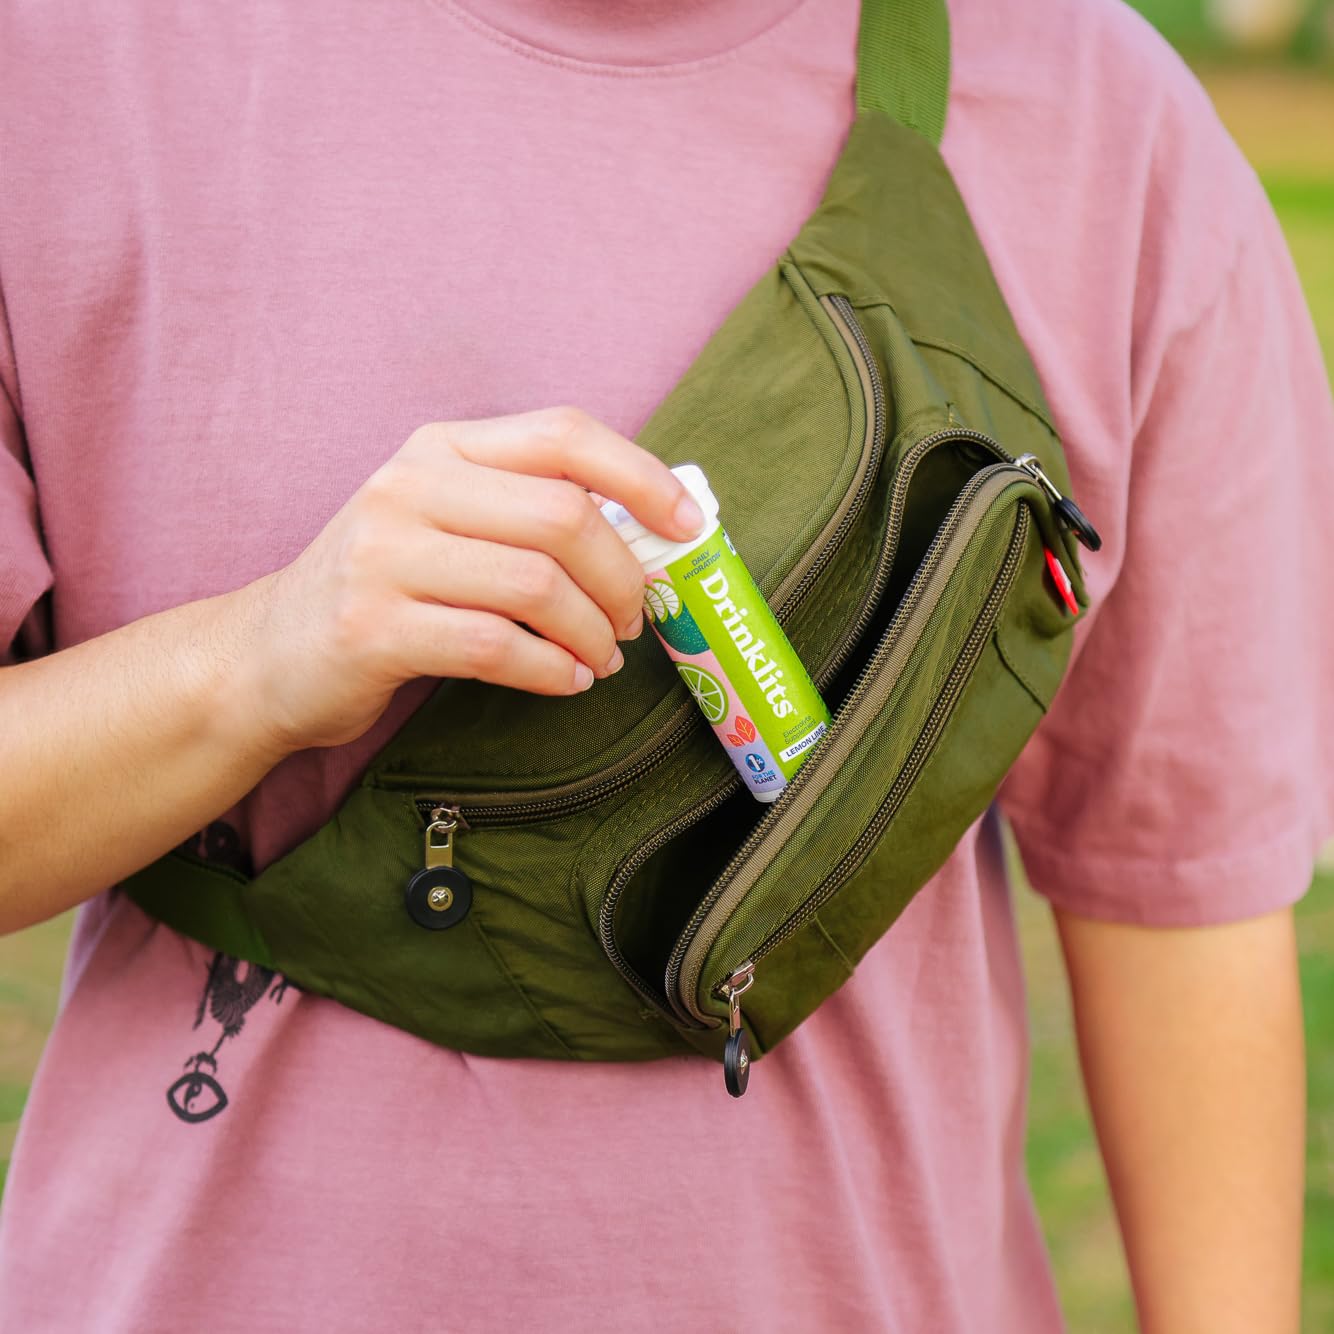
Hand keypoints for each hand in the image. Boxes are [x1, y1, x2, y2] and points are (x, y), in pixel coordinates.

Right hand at [240, 408, 703, 752]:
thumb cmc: (387, 589)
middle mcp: (409, 486)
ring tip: (602, 658)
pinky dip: (552, 670)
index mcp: (441, 449)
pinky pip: (495, 647)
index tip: (688, 525)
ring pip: (536, 584)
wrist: (270, 653)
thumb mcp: (445, 524)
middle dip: (623, 576)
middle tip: (635, 620)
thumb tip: (648, 533)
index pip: (563, 434)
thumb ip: (525, 514)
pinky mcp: (371, 627)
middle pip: (563, 515)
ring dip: (592, 632)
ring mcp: (383, 555)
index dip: (641, 476)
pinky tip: (565, 681)